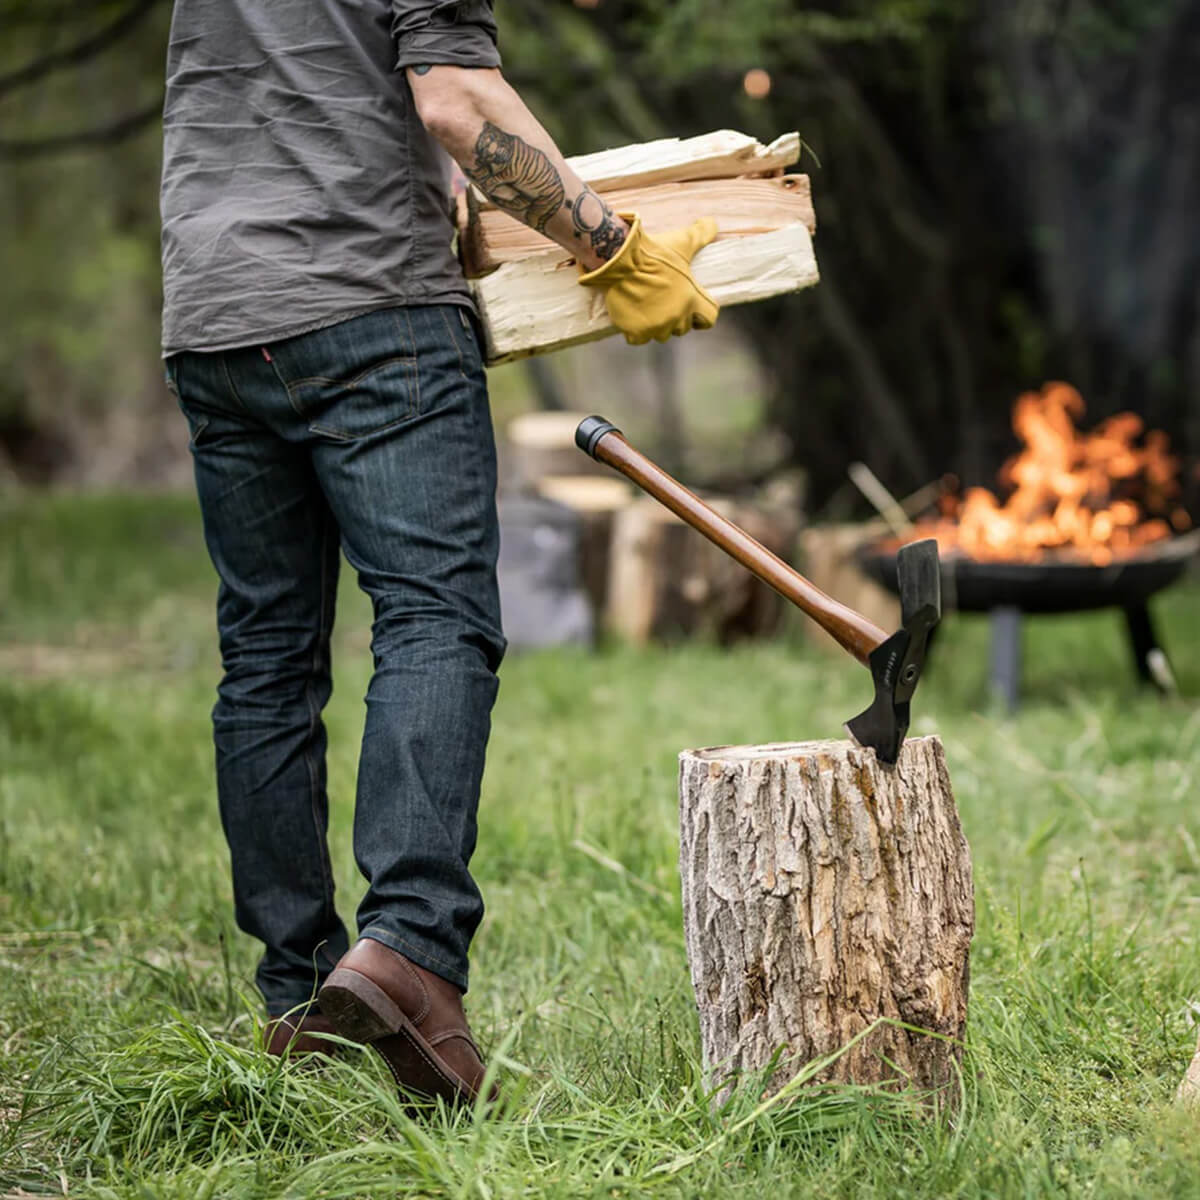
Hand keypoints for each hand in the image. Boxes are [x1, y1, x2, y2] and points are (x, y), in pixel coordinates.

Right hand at [578, 214, 719, 344]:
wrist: (620, 260)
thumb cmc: (654, 252)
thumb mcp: (682, 243)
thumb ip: (701, 234)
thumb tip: (713, 223)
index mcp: (692, 299)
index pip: (709, 318)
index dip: (701, 314)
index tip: (693, 309)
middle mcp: (677, 317)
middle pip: (682, 328)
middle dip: (676, 318)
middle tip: (663, 302)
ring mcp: (656, 327)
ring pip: (661, 334)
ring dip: (656, 325)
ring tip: (647, 308)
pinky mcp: (636, 332)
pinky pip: (639, 339)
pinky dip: (635, 331)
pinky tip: (632, 316)